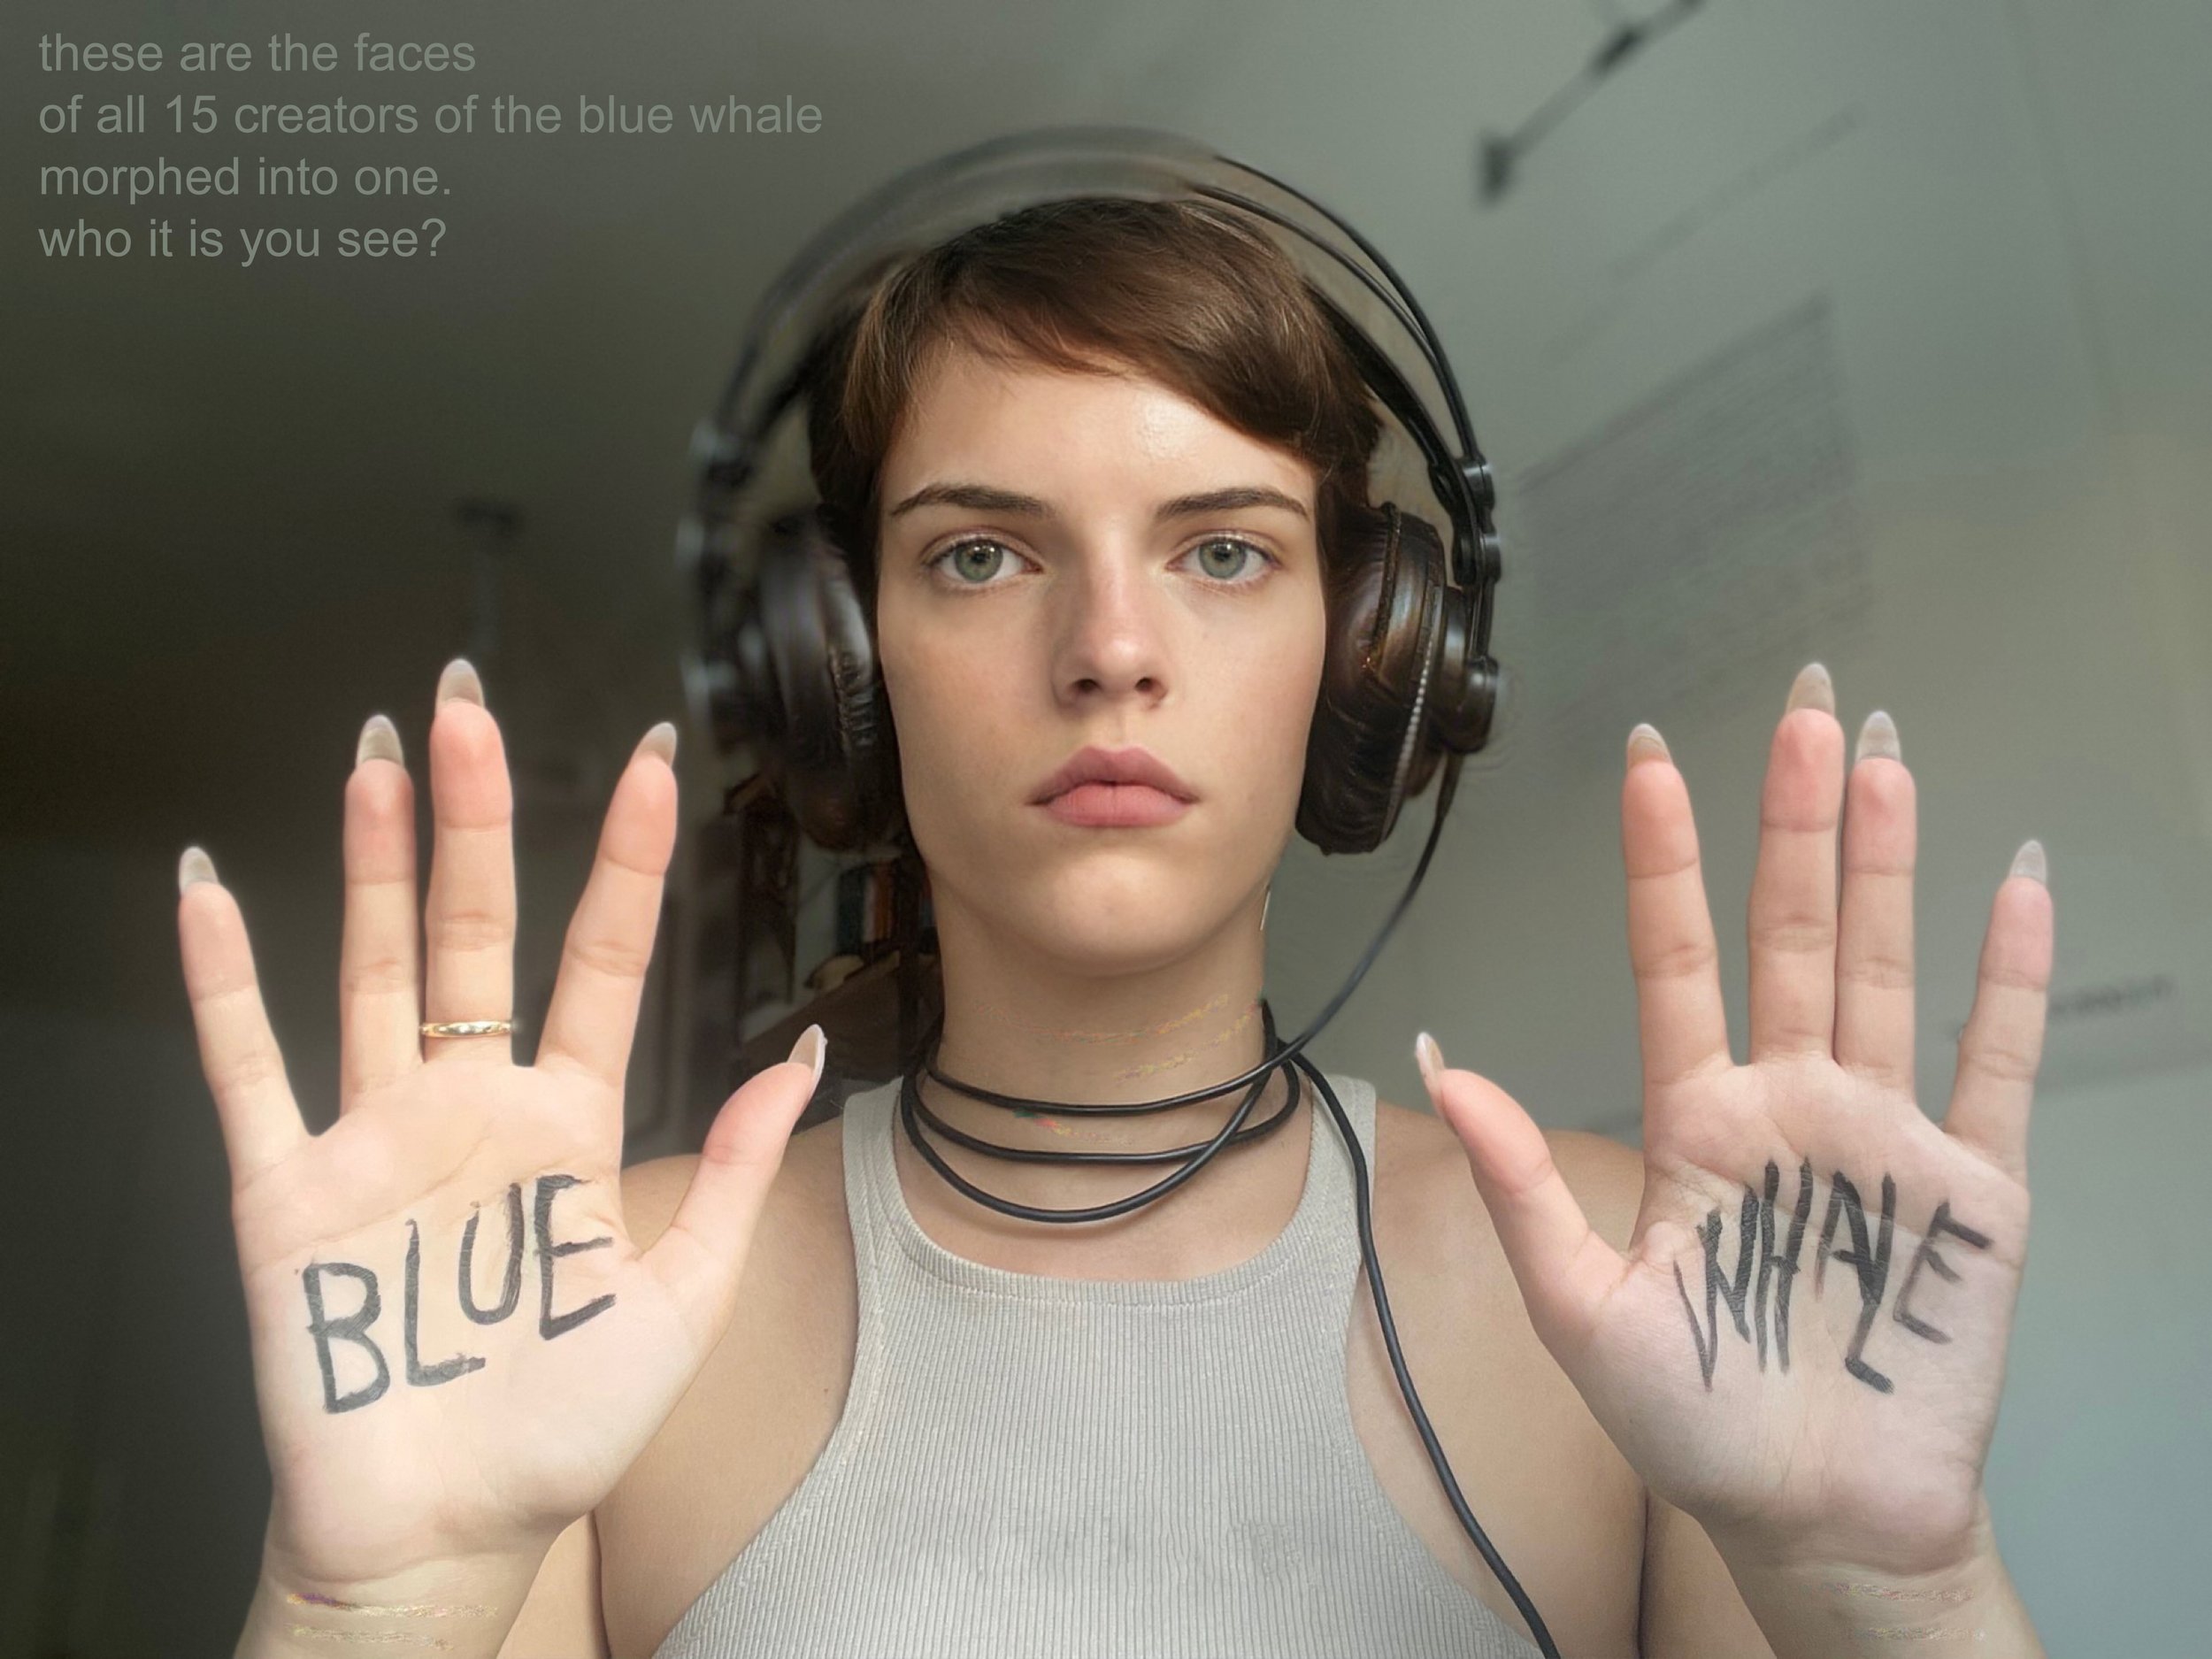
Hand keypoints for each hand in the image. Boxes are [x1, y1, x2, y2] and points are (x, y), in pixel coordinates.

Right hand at [177, 660, 822, 1592]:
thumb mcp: (684, 1296)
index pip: (604, 958)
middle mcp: (470, 1108)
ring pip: (372, 967)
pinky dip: (224, 980)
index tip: (653, 758)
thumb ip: (736, 1168)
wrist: (450, 1532)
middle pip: (476, 930)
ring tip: (376, 756)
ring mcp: (374, 1138)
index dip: (629, 858)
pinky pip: (248, 1068)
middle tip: (469, 702)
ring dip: (371, 860)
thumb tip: (803, 1054)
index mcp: (568, 1124)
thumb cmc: (565, 1426)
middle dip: (476, 814)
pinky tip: (213, 889)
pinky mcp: (287, 1192)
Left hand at [1418, 662, 2052, 1576]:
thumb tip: (1441, 1068)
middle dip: (1794, 821)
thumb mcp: (1585, 1311)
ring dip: (1887, 863)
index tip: (1647, 761)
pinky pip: (1996, 1062)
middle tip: (1804, 705)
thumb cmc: (1695, 1427)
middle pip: (1790, 934)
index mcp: (1699, 1121)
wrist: (1821, 1523)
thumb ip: (1526, 1187)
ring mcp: (1886, 1135)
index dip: (1664, 862)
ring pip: (1884, 967)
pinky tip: (2014, 883)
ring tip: (1883, 755)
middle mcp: (1792, 1104)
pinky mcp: (1974, 1190)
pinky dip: (2009, 975)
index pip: (1676, 961)